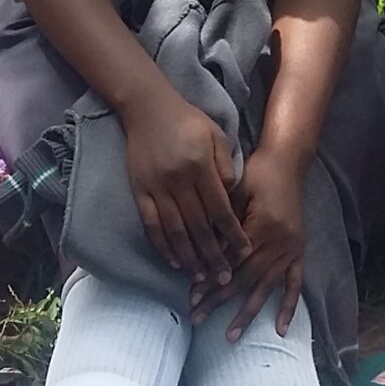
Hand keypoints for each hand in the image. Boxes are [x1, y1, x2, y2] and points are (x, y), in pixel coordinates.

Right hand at [122, 94, 246, 284]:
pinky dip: (162, 245)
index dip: (232, 234)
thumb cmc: (188, 121)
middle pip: (199, 226)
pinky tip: (174, 261)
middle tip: (225, 278)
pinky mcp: (140, 191)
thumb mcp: (216, 135)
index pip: (220, 209)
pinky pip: (152, 224)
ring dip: (189, 257)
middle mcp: (179, 180)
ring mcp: (157, 187)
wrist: (148, 107)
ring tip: (200, 277)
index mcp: (200, 166)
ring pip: (175, 231)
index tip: (244, 253)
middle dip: (214, 255)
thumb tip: (232, 198)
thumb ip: (226, 167)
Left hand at [194, 148, 304, 339]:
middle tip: (197, 318)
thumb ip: (225, 223)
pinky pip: (294, 284)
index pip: (230, 262)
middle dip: (219, 301)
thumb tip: (208, 254)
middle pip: (244, 279)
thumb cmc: (257, 173)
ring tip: (230, 335)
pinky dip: (288, 307)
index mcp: (261, 227)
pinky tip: (281, 329)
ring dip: (247, 313)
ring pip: (265, 288)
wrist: (287, 162)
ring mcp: (291, 250)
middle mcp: (278, 243)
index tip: (191, 296)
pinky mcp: (299, 252)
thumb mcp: (236, 192)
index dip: (210, 281)